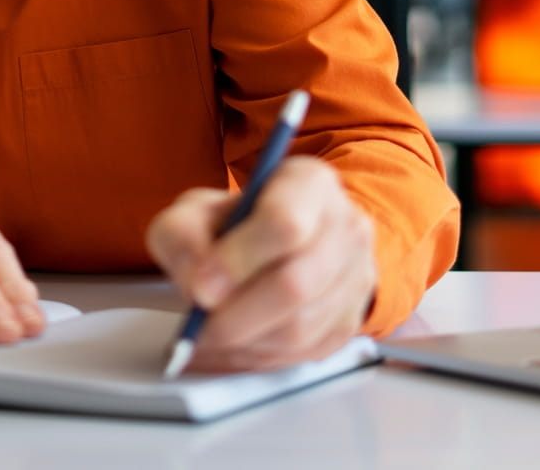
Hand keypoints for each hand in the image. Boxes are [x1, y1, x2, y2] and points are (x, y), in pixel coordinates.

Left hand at [146, 157, 376, 372]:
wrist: (277, 244)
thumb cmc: (235, 224)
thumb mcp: (195, 212)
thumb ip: (183, 236)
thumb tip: (198, 282)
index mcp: (309, 183)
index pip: (285, 224)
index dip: (238, 260)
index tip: (201, 284)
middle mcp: (345, 226)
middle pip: (295, 285)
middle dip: (236, 313)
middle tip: (201, 320)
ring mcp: (356, 276)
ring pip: (299, 327)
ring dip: (246, 339)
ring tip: (213, 331)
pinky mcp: (351, 321)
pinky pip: (304, 353)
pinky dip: (261, 356)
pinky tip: (238, 341)